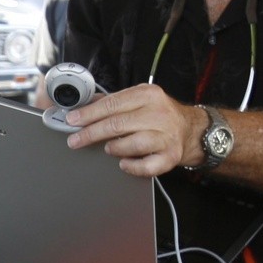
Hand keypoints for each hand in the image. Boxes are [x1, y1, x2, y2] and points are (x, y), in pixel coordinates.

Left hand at [64, 83, 204, 176]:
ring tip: (108, 148)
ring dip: (114, 148)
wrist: (189, 129)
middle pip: (118, 124)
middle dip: (92, 133)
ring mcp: (166, 136)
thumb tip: (83, 108)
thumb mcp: (139, 99)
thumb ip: (114, 102)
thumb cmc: (159, 115)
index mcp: (148, 95)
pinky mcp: (170, 156)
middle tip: (76, 140)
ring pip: (133, 144)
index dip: (89, 114)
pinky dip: (131, 166)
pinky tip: (124, 163)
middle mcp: (159, 114)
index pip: (112, 104)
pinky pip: (146, 166)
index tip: (73, 121)